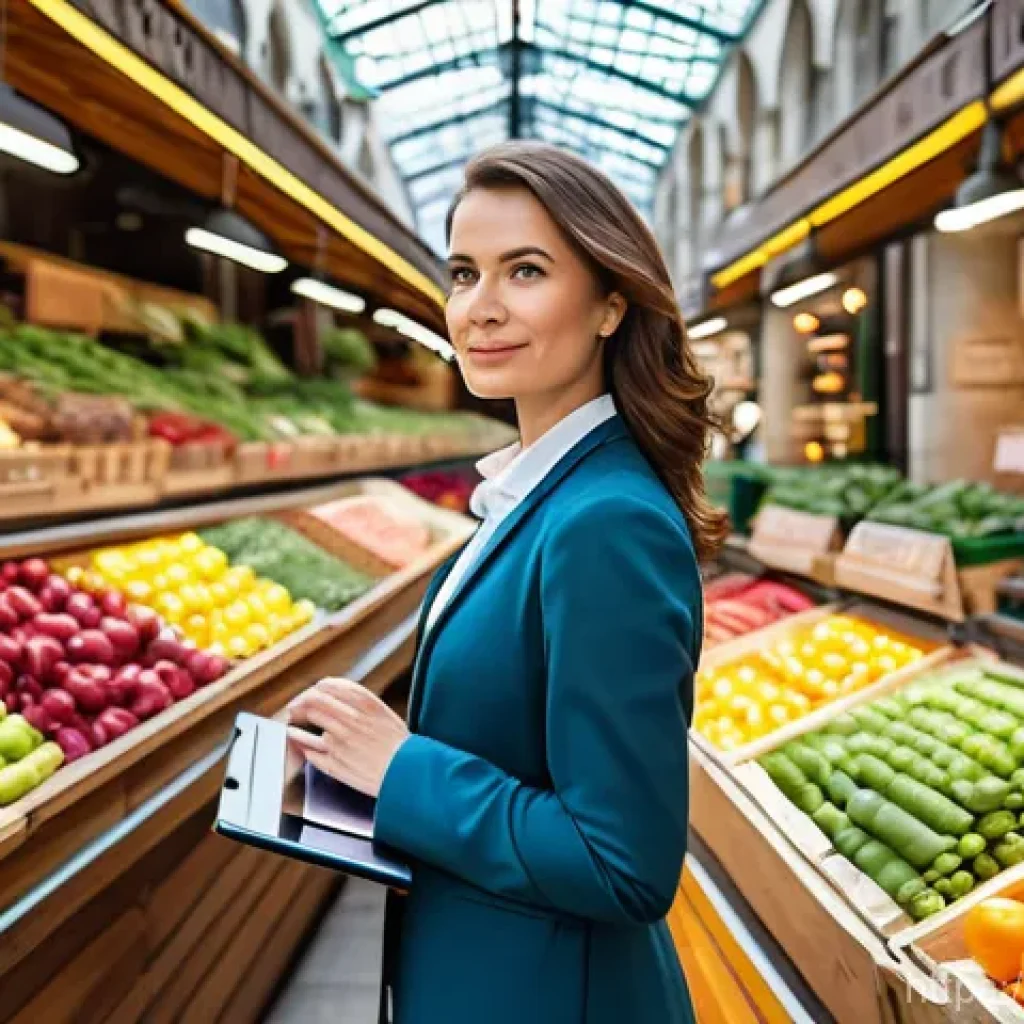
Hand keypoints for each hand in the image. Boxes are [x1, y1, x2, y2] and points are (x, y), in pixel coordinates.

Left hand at [286, 677, 409, 797]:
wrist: (406, 775)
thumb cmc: (401, 748)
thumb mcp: (386, 715)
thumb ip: (363, 704)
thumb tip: (340, 697)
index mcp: (366, 705)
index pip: (330, 686)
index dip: (316, 688)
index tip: (311, 693)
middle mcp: (350, 720)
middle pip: (314, 701)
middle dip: (301, 702)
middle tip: (295, 707)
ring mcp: (339, 742)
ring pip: (309, 721)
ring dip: (296, 721)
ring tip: (292, 724)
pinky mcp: (334, 763)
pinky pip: (309, 750)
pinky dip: (301, 744)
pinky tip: (298, 742)